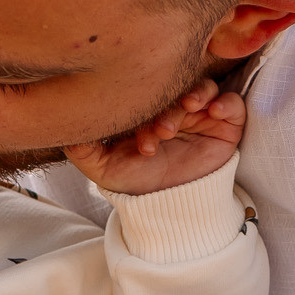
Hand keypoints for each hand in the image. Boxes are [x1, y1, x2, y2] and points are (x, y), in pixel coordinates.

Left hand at [65, 86, 244, 195]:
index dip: (144, 110)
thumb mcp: (102, 167)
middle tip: (163, 130)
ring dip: (196, 95)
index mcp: (145, 108)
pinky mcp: (225, 124)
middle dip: (169, 105)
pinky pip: (231, 103)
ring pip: (202, 88)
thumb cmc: (136, 184)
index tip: (142, 142)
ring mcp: (199, 113)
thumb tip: (63, 126)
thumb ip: (81, 146)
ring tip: (188, 110)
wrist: (169, 208)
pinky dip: (225, 103)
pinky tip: (213, 112)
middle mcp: (172, 105)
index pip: (146, 92)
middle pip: (174, 86)